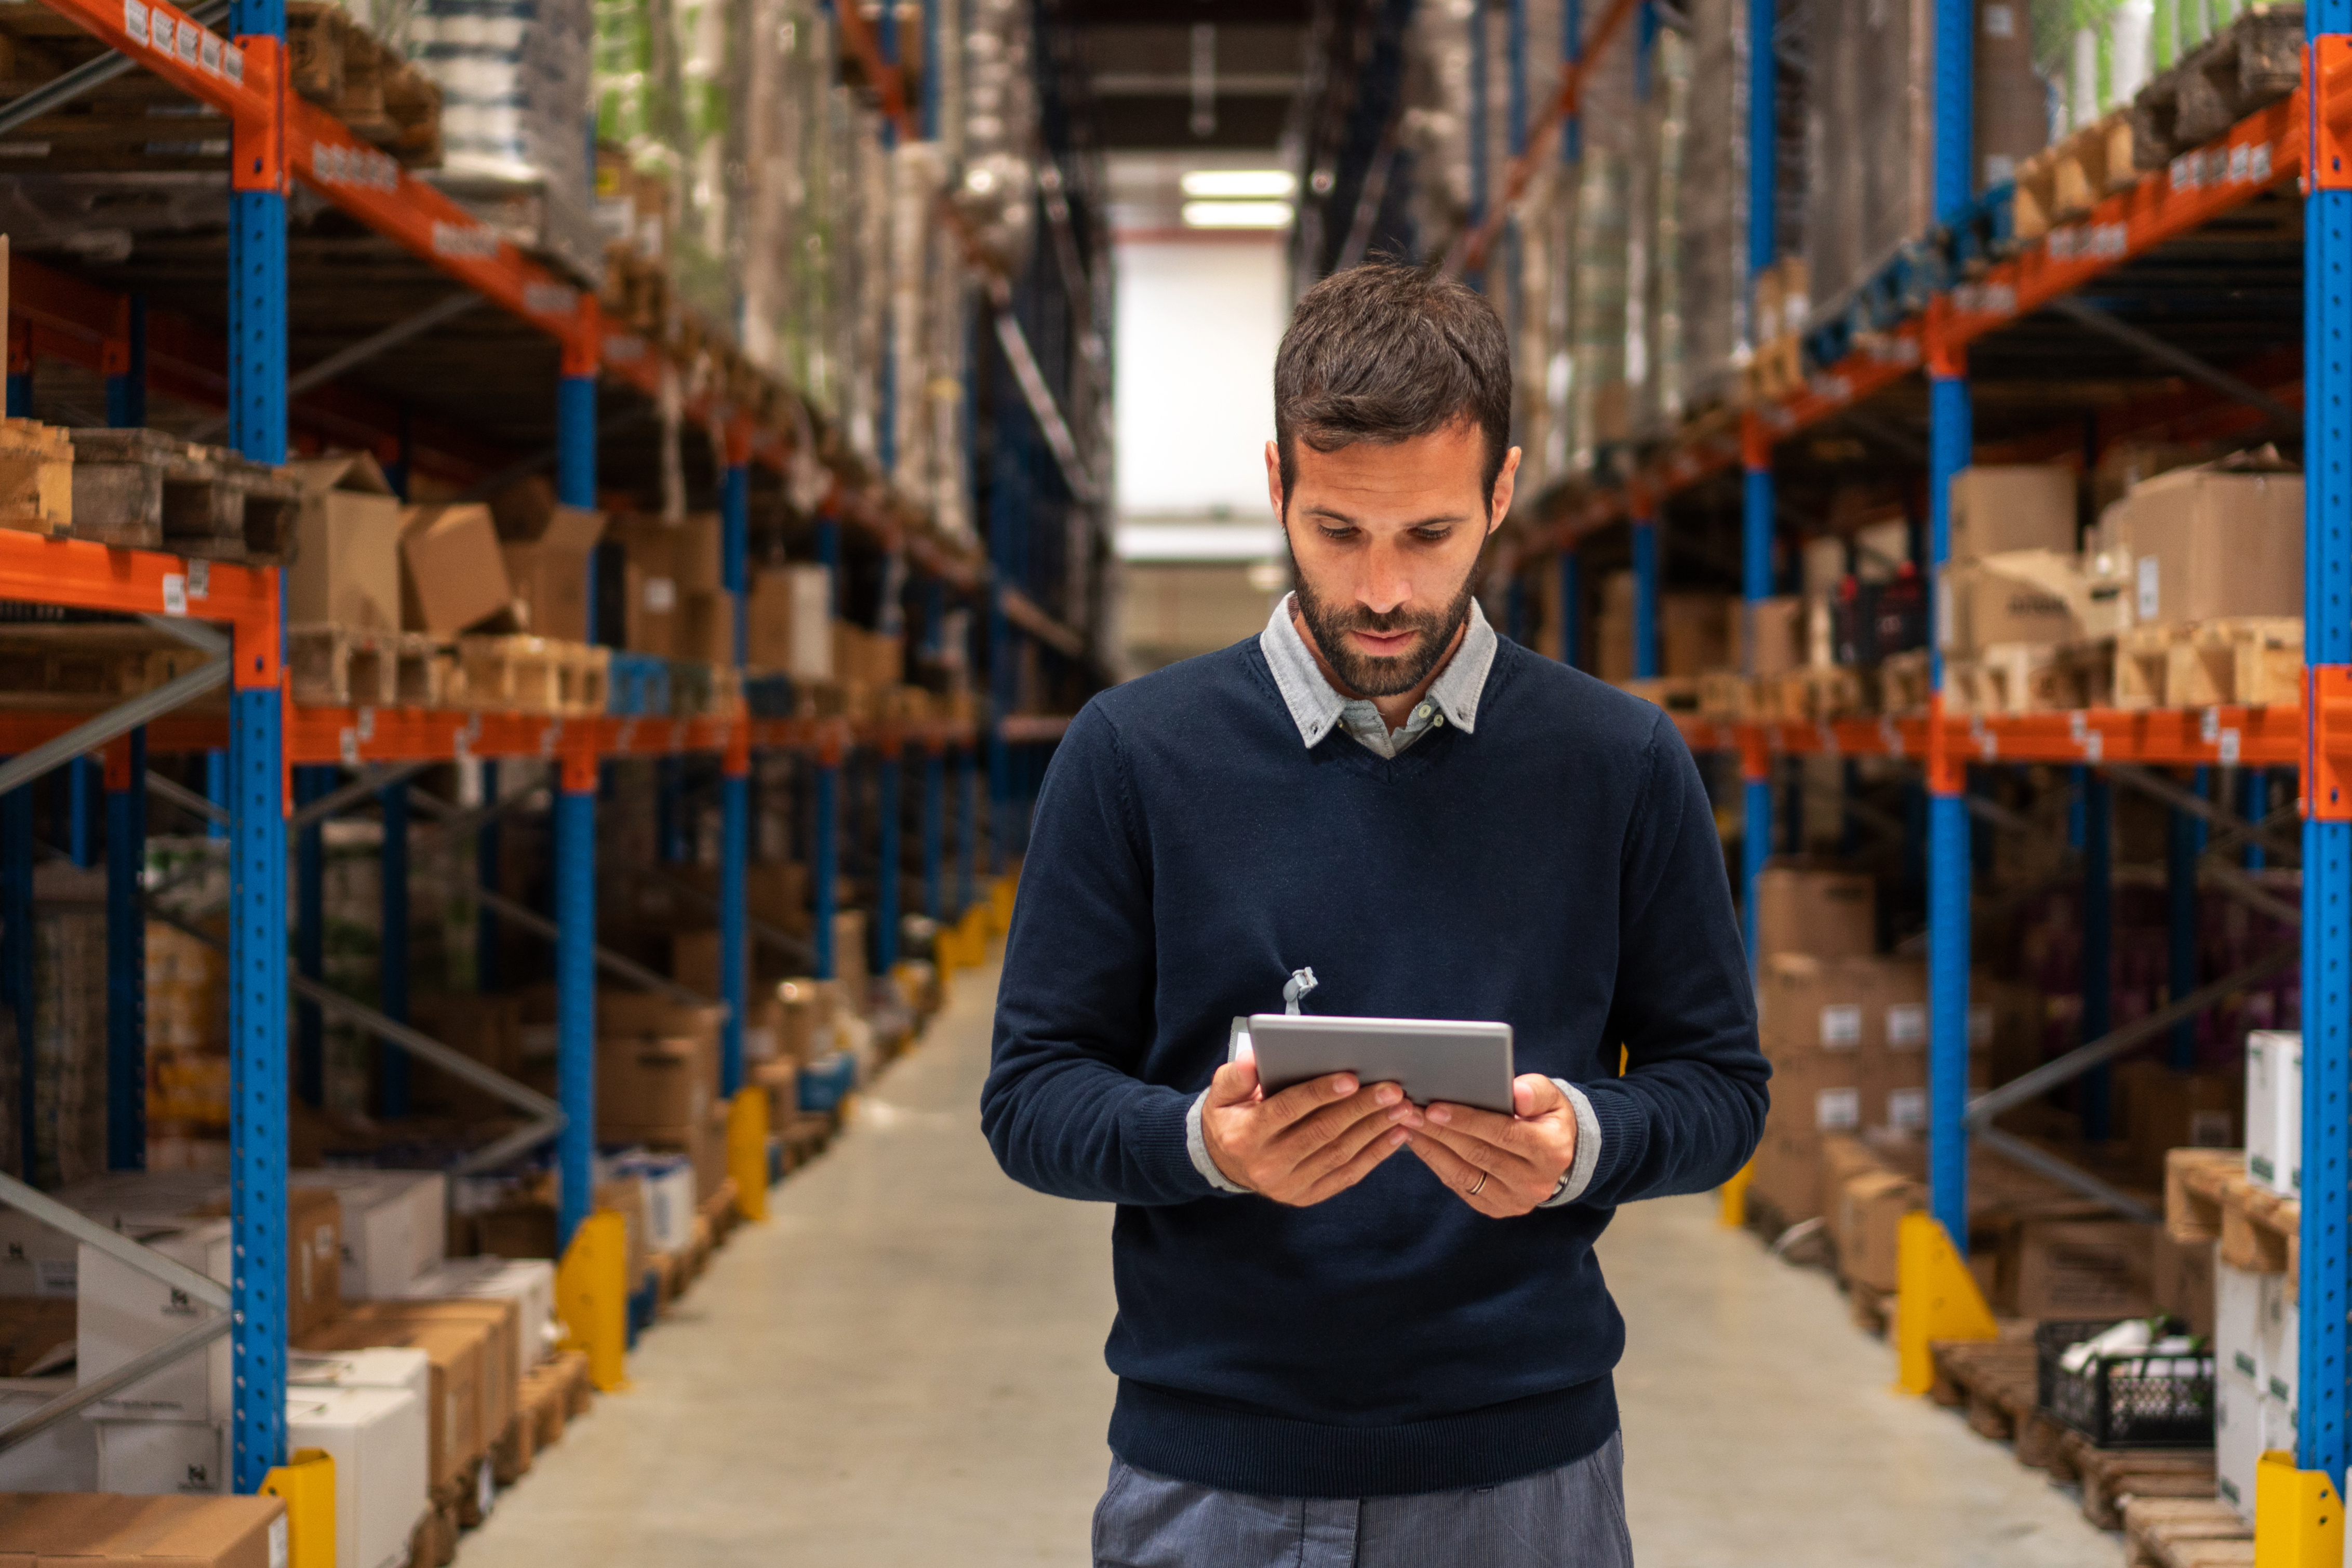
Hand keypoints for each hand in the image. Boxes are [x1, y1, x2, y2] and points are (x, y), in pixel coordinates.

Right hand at [1200, 1045, 1418, 1206]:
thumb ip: (1235, 1076)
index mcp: (1245, 1136)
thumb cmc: (1230, 1118)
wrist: (1224, 1163)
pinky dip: (1376, 1155)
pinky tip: (1397, 1134)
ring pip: (1339, 1154)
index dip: (1319, 1093)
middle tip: (1391, 1089)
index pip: (1287, 1110)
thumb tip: (1253, 1060)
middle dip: (1360, 1109)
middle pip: (1321, 1132)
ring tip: (1402, 1107)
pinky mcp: (1308, 1196)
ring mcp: (1289, 1185)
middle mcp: (1267, 1165)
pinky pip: (1347, 1175)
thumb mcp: (1221, 1094)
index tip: (1351, 1077)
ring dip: (1375, 1129)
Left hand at [1407, 1074, 1577, 1217]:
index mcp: (1551, 1150)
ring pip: (1464, 1174)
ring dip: (1432, 1149)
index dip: (1467, 1121)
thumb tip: (1516, 1094)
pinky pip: (1460, 1186)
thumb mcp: (1552, 1098)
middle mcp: (1535, 1182)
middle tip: (1410, 1112)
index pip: (1503, 1133)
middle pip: (1479, 1154)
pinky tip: (1420, 1143)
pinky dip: (1436, 1163)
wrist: (1556, 1155)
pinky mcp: (1496, 1208)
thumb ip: (1535, 1092)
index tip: (1435, 1108)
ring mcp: (1515, 1200)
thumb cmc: (1546, 1117)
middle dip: (1440, 1132)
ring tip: (1408, 1125)